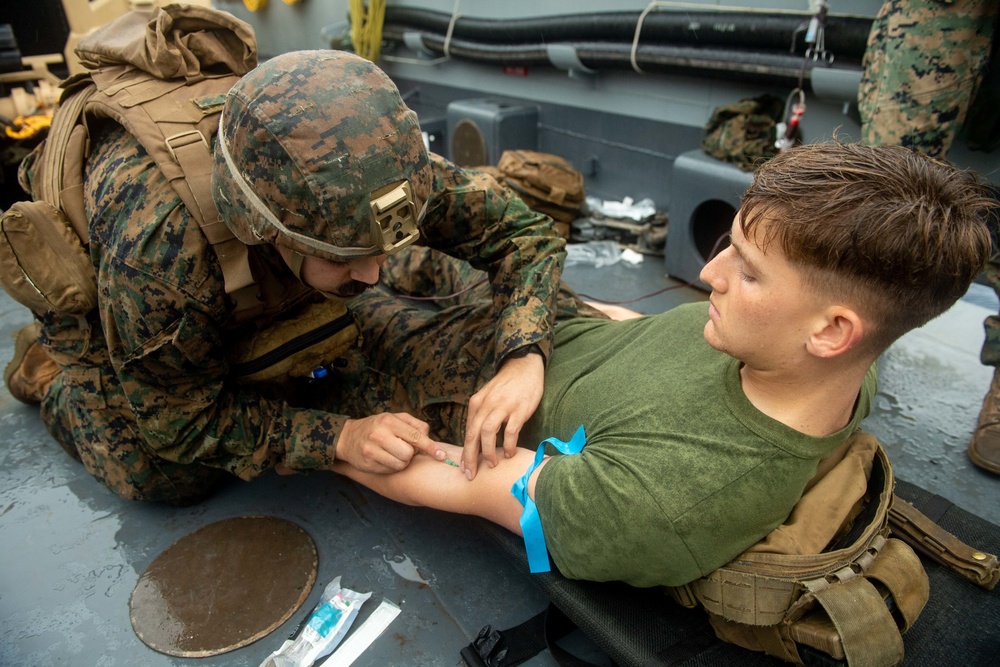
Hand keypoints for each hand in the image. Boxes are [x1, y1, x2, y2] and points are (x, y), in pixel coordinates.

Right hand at [337, 412, 448, 473]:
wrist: (348, 438)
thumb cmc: (377, 427)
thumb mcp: (394, 418)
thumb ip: (414, 424)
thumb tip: (428, 436)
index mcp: (389, 421)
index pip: (416, 436)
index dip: (430, 447)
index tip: (441, 455)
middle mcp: (379, 434)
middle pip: (409, 453)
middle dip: (410, 454)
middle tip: (403, 448)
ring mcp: (372, 450)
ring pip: (401, 464)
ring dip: (402, 462)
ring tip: (393, 453)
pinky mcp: (367, 463)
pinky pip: (390, 470)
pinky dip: (392, 467)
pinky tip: (384, 459)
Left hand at [462, 351, 543, 479]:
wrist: (524, 367)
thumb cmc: (506, 386)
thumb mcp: (487, 397)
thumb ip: (481, 415)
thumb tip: (475, 440)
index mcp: (476, 403)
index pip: (467, 431)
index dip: (465, 452)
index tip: (463, 467)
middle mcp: (486, 404)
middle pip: (473, 435)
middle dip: (470, 457)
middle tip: (470, 474)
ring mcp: (503, 406)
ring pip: (488, 433)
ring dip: (488, 452)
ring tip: (492, 464)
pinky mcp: (519, 409)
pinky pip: (510, 431)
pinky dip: (509, 445)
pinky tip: (510, 454)